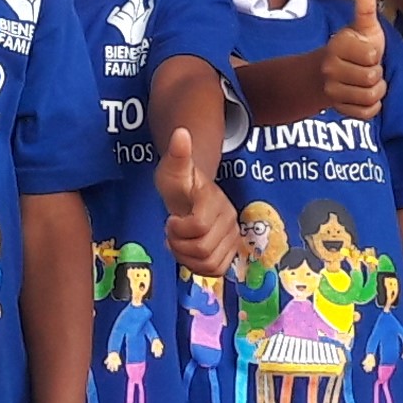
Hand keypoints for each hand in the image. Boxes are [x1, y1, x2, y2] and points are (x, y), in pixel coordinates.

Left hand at [157, 127, 237, 278]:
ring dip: (187, 257)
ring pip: (210, 264)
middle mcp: (229, 220)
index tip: (170, 219)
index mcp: (214, 200)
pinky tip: (186, 252)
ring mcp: (232, 236)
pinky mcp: (230, 250)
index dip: (178, 228)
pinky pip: (215, 270)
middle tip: (171, 232)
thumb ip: (178, 154)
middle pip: (203, 250)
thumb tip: (181, 132)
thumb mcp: (173, 168)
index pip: (198, 226)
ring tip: (178, 242)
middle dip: (179, 244)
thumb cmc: (179, 181)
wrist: (192, 191)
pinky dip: (197, 266)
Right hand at [324, 0, 387, 121]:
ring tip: (367, 81)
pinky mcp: (339, 108)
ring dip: (376, 90)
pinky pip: (367, 112)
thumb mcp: (360, 28)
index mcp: (337, 46)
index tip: (366, 52)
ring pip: (371, 96)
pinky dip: (372, 106)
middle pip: (372, 78)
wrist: (325, 73)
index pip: (371, 56)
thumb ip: (365, 11)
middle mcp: (330, 69)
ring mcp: (332, 91)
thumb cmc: (351, 48)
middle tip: (367, 68)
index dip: (374, 55)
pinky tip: (364, 95)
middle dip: (376, 73)